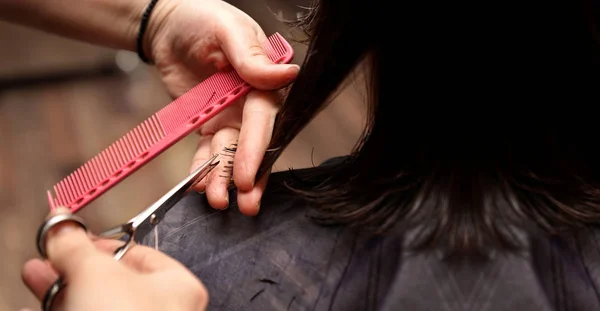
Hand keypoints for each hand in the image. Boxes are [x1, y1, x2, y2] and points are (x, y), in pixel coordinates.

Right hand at [21, 208, 207, 310]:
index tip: (71, 238)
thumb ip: (78, 247)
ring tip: (38, 278)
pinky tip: (45, 306)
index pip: (138, 253)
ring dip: (64, 290)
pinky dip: (66, 309)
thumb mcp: (96, 271)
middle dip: (74, 267)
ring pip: (98, 304)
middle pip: (113, 281)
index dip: (100, 242)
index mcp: (179, 286)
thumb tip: (63, 228)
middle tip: (49, 259)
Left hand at [146, 0, 299, 214]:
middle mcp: (250, 104)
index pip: (263, 121)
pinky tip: (198, 186)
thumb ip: (251, 57)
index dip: (255, 150)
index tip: (246, 178)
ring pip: (229, 155)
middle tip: (246, 206)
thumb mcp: (227, 30)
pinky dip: (202, 170)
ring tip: (216, 202)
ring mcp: (230, 118)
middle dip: (249, 176)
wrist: (168, 26)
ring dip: (224, 180)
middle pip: (253, 146)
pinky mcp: (209, 126)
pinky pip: (206, 152)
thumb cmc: (203, 19)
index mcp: (263, 81)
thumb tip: (286, 75)